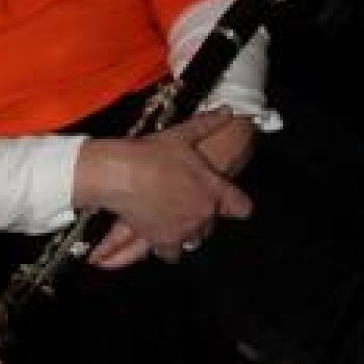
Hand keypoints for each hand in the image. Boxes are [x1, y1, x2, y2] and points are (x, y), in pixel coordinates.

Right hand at [76, 109, 252, 261]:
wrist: (121, 175)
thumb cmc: (152, 155)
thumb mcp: (182, 135)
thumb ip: (208, 124)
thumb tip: (228, 110)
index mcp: (214, 190)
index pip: (242, 207)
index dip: (238, 205)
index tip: (233, 204)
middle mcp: (203, 214)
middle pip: (212, 224)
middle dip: (203, 215)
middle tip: (186, 202)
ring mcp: (184, 230)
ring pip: (193, 239)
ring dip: (186, 232)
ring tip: (173, 220)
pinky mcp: (163, 242)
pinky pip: (171, 253)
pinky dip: (167, 247)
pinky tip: (160, 236)